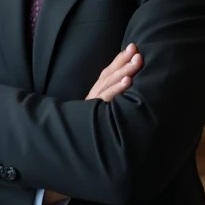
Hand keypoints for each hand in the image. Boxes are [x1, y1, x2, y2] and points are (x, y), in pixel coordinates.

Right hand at [44, 44, 143, 204]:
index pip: (106, 74)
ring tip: (137, 61)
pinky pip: (107, 102)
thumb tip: (126, 88)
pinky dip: (117, 90)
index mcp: (93, 98)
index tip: (132, 47)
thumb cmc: (86, 137)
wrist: (67, 157)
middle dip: (123, 62)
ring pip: (108, 86)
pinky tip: (129, 82)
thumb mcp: (95, 117)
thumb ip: (105, 101)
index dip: (118, 60)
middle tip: (137, 49)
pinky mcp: (94, 119)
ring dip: (124, 71)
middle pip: (108, 76)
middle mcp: (92, 101)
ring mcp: (93, 109)